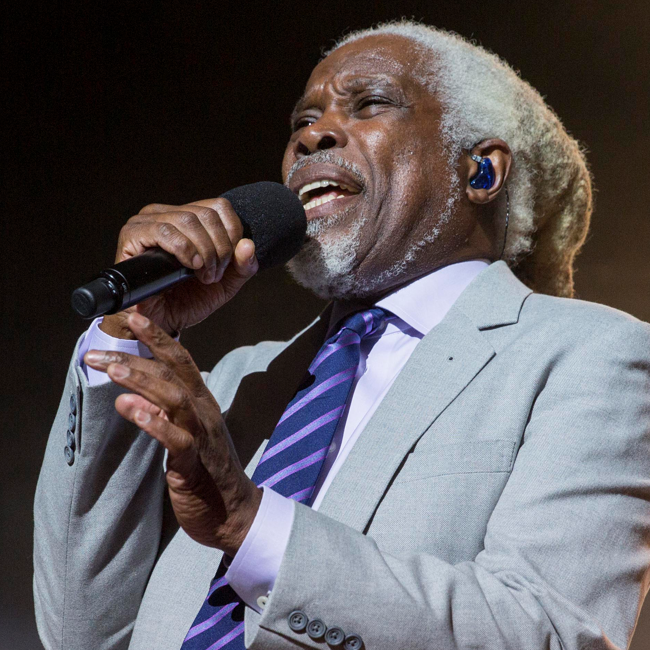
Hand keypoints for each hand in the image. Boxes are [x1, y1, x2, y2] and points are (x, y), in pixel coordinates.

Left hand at [85, 312, 262, 556]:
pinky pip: (175, 439)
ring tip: (112, 370)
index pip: (180, 361)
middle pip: (171, 374)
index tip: (133, 317)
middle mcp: (203, 413)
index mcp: (202, 403)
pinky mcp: (193, 464)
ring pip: (173, 398)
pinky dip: (153, 422)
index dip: (157, 337)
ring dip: (142, 382)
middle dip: (135, 356)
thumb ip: (162, 414)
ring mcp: (201, 437)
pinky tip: (131, 410)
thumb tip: (132, 398)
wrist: (235, 512)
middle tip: (96, 352)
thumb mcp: (185, 435)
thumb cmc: (208, 473)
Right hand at [101, 198, 257, 338]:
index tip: (229, 264)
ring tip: (202, 275)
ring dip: (203, 251)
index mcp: (189, 217)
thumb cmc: (189, 300)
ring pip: (187, 220)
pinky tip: (190, 265)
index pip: (220, 207)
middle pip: (206, 214)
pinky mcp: (132, 234)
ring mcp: (147, 221)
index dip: (232, 233)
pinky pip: (163, 230)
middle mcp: (166, 213)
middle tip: (213, 275)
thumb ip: (243, 266)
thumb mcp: (225, 284)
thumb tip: (248, 244)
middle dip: (219, 248)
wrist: (161, 322)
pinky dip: (183, 248)